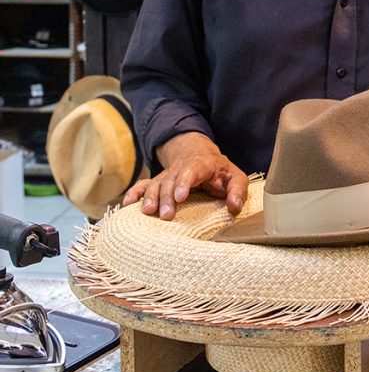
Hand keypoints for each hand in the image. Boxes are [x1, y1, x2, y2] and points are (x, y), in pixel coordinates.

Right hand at [122, 132, 248, 220]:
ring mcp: (167, 175)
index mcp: (200, 165)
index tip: (181, 196)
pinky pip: (143, 186)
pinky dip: (134, 194)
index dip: (184, 182)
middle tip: (166, 215)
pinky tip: (126, 205)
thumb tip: (234, 207)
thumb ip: (238, 191)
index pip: (191, 170)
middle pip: (170, 180)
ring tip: (148, 212)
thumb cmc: (220, 172)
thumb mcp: (235, 177)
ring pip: (155, 184)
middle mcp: (180, 169)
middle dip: (167, 197)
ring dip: (150, 197)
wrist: (199, 156)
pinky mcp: (158, 183)